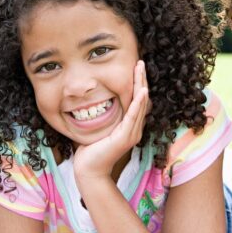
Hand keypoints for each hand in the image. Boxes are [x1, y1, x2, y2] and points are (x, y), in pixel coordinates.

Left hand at [74, 60, 149, 180]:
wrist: (89, 170)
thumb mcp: (99, 128)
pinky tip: (142, 91)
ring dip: (140, 85)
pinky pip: (133, 116)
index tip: (135, 67)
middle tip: (140, 62)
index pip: (135, 100)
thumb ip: (104, 117)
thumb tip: (97, 101)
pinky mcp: (125, 137)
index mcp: (130, 126)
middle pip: (140, 99)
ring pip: (139, 104)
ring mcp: (132, 134)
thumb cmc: (91, 151)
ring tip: (140, 70)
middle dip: (140, 79)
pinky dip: (138, 103)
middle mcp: (135, 129)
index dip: (136, 83)